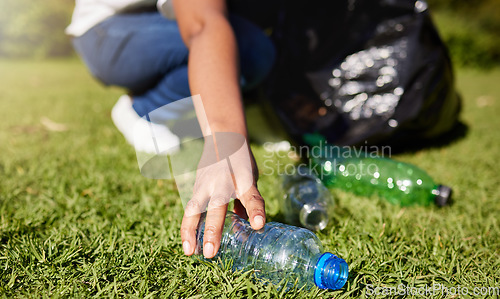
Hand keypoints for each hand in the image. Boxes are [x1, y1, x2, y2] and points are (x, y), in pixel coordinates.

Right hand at [180, 133, 265, 257]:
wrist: (223, 137)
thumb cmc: (241, 162)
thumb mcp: (251, 178)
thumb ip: (249, 201)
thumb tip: (251, 227)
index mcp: (242, 180)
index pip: (251, 197)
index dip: (255, 211)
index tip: (258, 225)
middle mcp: (222, 182)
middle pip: (216, 207)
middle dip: (213, 230)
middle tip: (211, 253)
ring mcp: (206, 184)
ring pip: (194, 209)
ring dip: (191, 231)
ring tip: (191, 252)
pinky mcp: (196, 187)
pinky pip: (191, 209)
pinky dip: (188, 226)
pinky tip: (190, 244)